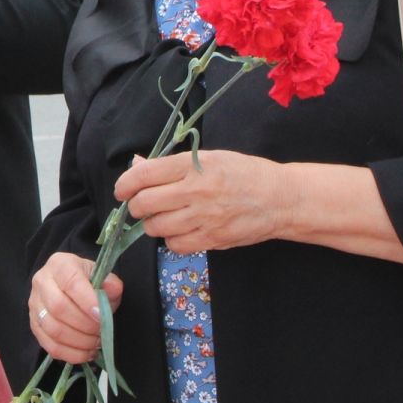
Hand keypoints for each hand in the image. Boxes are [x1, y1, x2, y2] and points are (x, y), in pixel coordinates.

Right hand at [30, 252, 124, 364]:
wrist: (70, 289)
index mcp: (59, 264)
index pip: (70, 282)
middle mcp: (41, 282)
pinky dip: (72, 354)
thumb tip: (113, 289)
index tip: (102, 316)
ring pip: (53, 329)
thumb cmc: (88, 282)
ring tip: (96, 342)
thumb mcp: (102, 277)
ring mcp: (35, 305)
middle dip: (85, 324)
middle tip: (101, 331)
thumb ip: (110, 283)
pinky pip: (50, 346)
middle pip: (58, 307)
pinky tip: (87, 352)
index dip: (87, 301)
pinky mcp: (34, 326)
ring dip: (79, 341)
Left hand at [115, 150, 286, 254]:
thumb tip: (137, 165)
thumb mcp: (208, 157)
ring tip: (162, 217)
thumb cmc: (244, 173)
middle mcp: (195, 191)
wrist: (280, 198)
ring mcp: (203, 218)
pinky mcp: (212, 239)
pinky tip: (179, 230)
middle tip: (141, 205)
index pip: (144, 175)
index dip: (125, 184)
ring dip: (151, 223)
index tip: (122, 190)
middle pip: (144, 203)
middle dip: (135, 206)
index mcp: (192, 166)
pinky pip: (175, 245)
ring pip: (155, 227)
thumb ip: (170, 164)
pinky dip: (171, 239)